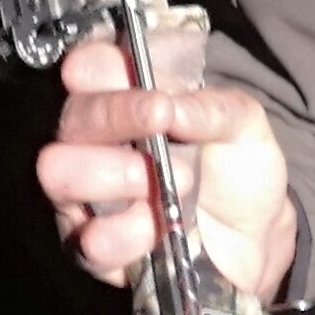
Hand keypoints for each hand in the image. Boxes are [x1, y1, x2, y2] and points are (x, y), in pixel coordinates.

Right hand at [40, 31, 298, 298]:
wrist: (256, 238)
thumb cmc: (237, 173)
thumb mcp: (244, 128)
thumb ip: (212, 108)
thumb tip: (170, 106)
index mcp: (126, 99)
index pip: (88, 67)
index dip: (102, 68)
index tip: (145, 86)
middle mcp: (95, 142)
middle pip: (70, 117)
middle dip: (114, 115)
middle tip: (161, 123)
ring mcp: (85, 195)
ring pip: (58, 172)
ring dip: (114, 175)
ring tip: (163, 185)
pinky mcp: (88, 247)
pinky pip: (83, 238)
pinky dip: (122, 233)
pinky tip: (154, 229)